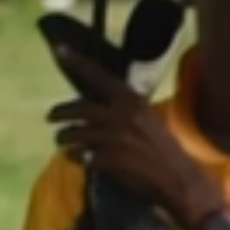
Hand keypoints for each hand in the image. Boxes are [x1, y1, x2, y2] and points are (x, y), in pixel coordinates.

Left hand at [46, 33, 216, 224]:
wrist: (179, 179)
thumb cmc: (163, 149)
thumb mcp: (147, 119)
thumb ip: (123, 109)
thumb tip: (95, 104)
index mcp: (133, 102)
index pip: (101, 77)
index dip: (79, 63)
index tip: (60, 50)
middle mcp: (124, 116)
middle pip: (81, 108)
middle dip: (61, 112)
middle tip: (50, 117)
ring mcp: (117, 139)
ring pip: (78, 133)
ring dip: (64, 137)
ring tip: (60, 140)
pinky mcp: (113, 161)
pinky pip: (84, 156)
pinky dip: (77, 157)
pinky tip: (77, 159)